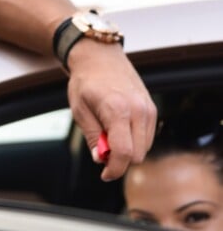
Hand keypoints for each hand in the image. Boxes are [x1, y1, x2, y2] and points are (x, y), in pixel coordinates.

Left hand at [65, 38, 156, 180]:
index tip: (104, 174)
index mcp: (116, 109)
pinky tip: (118, 127)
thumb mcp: (79, 109)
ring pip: (144, 148)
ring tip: (107, 132)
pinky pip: (147, 136)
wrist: (99, 56)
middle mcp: (137, 110)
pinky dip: (134, 140)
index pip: (123, 152)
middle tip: (100, 147)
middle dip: (119, 159)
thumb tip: (102, 159)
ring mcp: (148, 108)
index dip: (114, 169)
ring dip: (127, 150)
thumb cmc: (85, 81)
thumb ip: (91, 136)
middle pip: (136, 155)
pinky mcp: (152, 108)